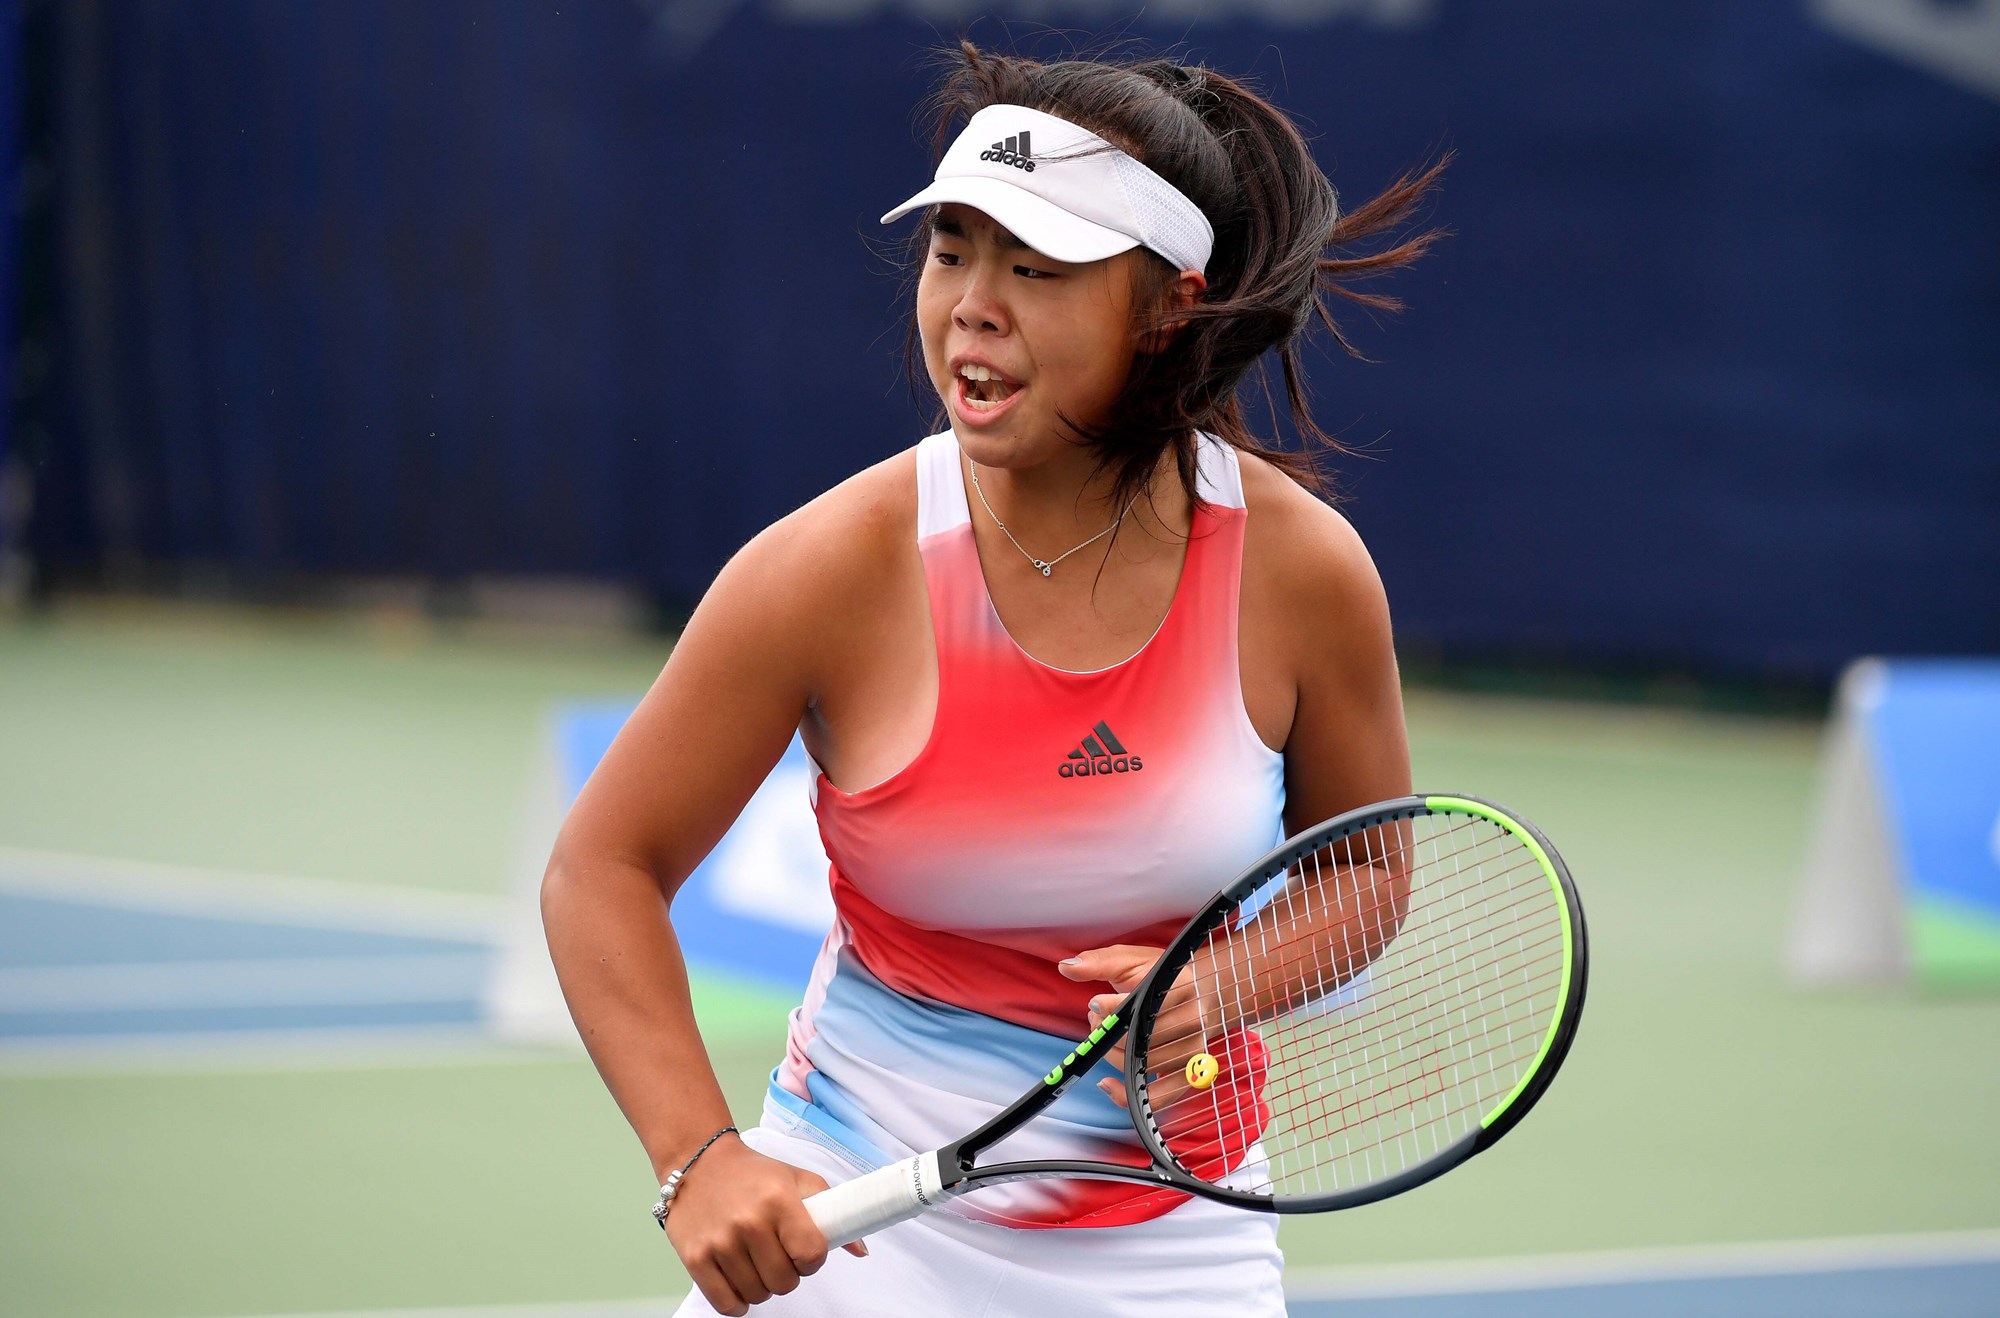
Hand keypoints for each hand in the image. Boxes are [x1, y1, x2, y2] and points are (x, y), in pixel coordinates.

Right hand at [663, 1135, 866, 1314]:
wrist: (698, 1163)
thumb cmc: (753, 1174)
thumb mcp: (796, 1179)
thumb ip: (831, 1211)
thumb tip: (860, 1250)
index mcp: (779, 1200)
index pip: (811, 1254)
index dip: (813, 1260)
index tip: (804, 1252)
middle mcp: (748, 1222)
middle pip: (785, 1282)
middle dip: (788, 1275)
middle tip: (778, 1255)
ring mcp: (720, 1242)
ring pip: (758, 1295)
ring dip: (762, 1286)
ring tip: (756, 1261)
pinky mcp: (695, 1259)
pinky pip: (726, 1304)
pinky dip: (737, 1302)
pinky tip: (740, 1280)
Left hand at [1059, 943, 1226, 1119]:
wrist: (1207, 992)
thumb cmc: (1164, 976)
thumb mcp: (1133, 960)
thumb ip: (1099, 962)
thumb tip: (1066, 967)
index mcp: (1180, 986)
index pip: (1141, 1004)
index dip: (1110, 1008)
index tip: (1095, 1003)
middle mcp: (1193, 1019)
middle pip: (1139, 1038)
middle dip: (1107, 1032)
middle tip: (1097, 1020)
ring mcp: (1194, 1049)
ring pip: (1143, 1064)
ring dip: (1112, 1055)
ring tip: (1107, 1037)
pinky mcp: (1190, 1073)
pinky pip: (1160, 1095)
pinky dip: (1130, 1095)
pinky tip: (1108, 1086)